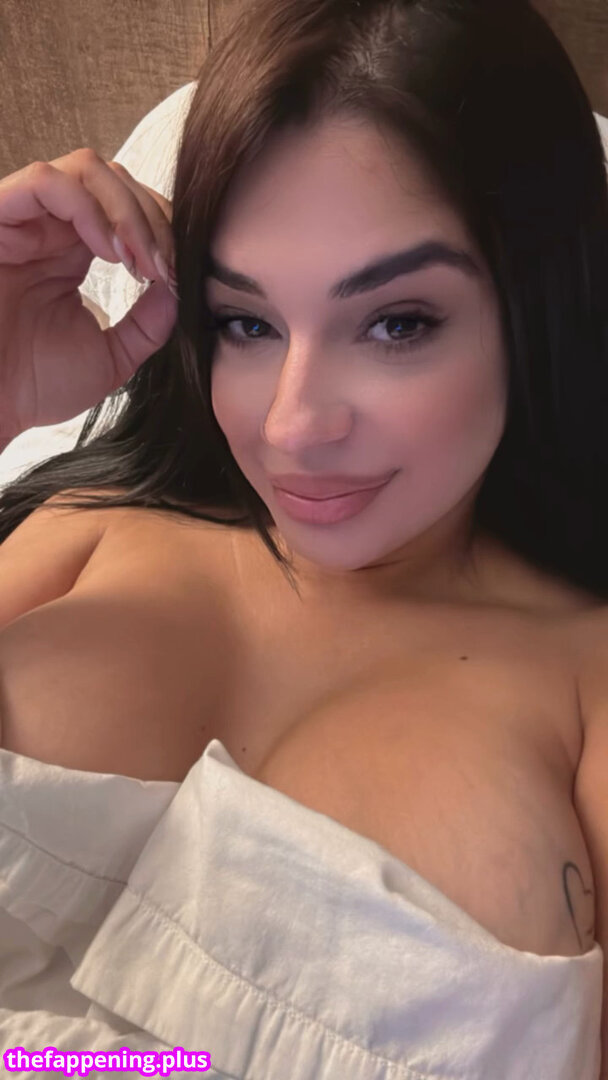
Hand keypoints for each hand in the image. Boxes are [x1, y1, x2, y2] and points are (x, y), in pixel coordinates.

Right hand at [0, 148, 177, 440]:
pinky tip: (107, 251)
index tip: (175, 274)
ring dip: (126, 210)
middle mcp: (47, 227)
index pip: (127, 208)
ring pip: (85, 169)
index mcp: (71, 252)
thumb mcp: (109, 358)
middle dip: (152, 217)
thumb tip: (180, 290)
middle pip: (113, 179)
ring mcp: (21, 220)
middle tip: (163, 266)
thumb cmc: (31, 387)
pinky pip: (45, 181)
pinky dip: (87, 207)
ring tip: (137, 260)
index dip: (161, 229)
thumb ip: (146, 325)